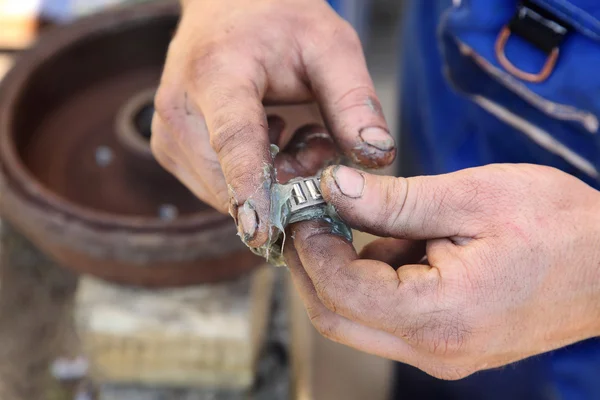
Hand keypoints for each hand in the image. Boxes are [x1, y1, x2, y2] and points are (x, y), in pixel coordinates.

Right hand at [151, 0, 394, 245]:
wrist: (226, 7)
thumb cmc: (278, 19)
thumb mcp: (330, 45)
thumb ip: (355, 100)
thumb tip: (377, 157)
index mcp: (216, 73)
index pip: (233, 140)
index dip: (250, 187)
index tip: (261, 233)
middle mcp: (179, 109)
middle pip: (229, 178)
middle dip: (282, 186)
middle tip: (316, 146)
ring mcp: (169, 134)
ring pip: (224, 192)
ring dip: (270, 183)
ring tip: (294, 134)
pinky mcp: (172, 150)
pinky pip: (218, 188)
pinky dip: (253, 180)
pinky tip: (272, 141)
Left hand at [286, 163, 599, 379]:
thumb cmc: (559, 226)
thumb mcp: (471, 198)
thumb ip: (393, 200)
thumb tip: (333, 187)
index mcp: (439, 315)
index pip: (341, 290)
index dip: (310, 246)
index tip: (302, 205)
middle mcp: (433, 349)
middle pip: (337, 317)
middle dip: (313, 264)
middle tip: (311, 214)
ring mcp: (440, 352)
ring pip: (358, 318)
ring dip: (346, 268)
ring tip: (371, 217)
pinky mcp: (446, 342)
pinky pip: (388, 315)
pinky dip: (377, 277)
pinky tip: (404, 240)